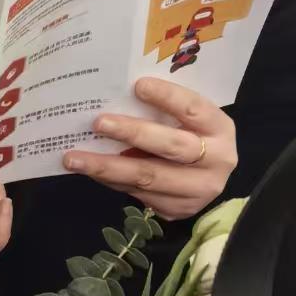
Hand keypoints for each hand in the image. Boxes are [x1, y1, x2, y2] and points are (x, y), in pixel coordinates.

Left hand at [61, 78, 236, 219]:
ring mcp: (199, 189)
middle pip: (171, 146)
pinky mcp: (179, 209)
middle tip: (98, 123)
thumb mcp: (189, 120)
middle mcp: (217, 160)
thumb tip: (115, 98)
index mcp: (220, 128)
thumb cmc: (191, 135)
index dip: (167, 97)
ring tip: (75, 158)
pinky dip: (110, 180)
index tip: (137, 87)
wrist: (208, 177)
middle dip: (132, 133)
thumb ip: (165, 111)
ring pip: (148, 176)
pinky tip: (89, 170)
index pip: (194, 109)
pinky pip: (138, 193)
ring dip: (107, 166)